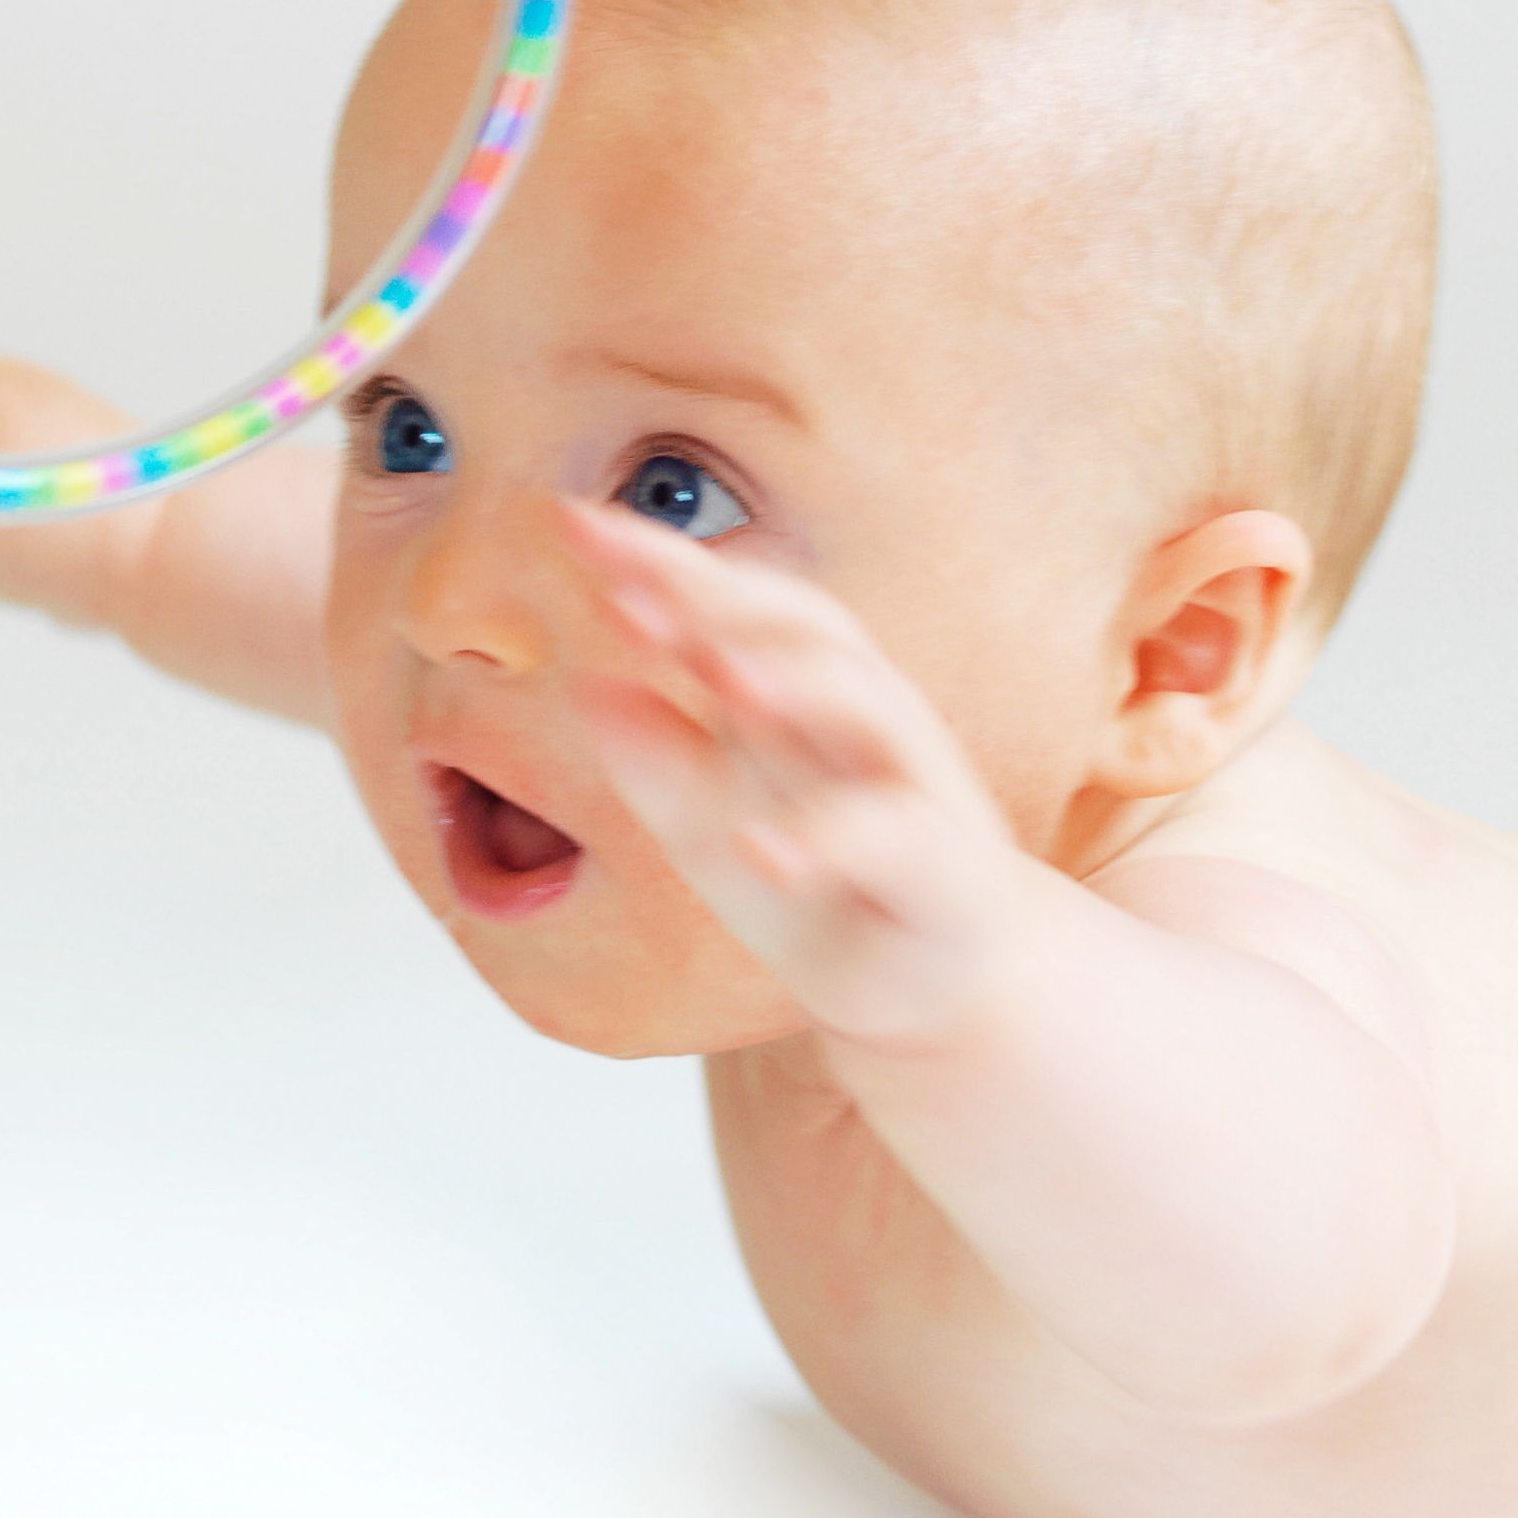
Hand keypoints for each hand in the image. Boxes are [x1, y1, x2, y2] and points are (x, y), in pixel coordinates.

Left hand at [559, 500, 1030, 1053]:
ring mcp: (913, 786)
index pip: (731, 605)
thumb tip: (587, 688)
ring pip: (869, 708)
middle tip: (629, 579)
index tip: (572, 525)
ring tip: (718, 672)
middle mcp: (866, 718)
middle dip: (719, 595)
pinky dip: (827, 839)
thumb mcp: (710, 825)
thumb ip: (655, 760)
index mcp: (802, 694)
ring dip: (795, 683)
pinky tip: (762, 848)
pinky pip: (893, 840)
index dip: (659, 563)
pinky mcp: (945, 871)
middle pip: (805, 627)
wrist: (934, 992)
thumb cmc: (818, 885)